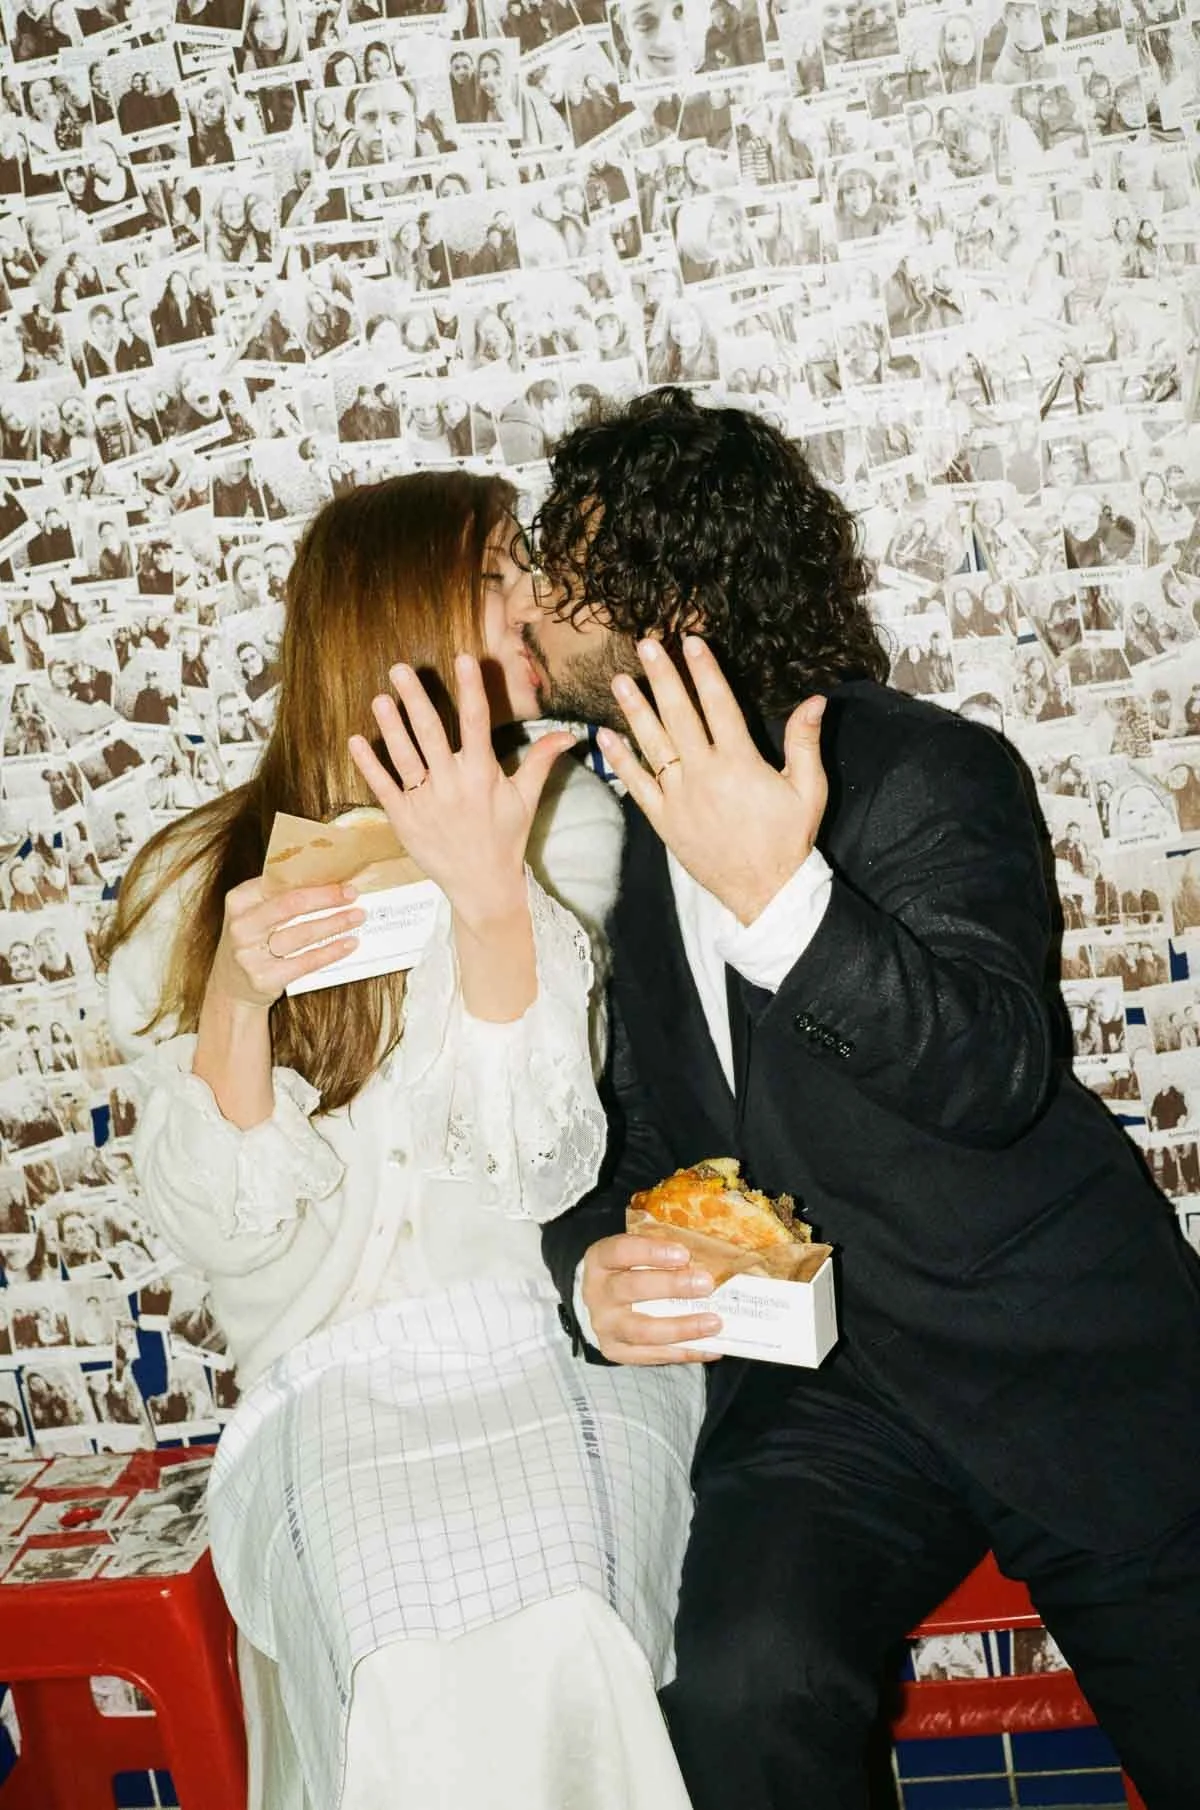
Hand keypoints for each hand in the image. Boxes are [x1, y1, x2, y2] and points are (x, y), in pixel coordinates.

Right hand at [206, 876, 364, 1012]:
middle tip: (353, 894)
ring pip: (302, 933)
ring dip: (335, 923)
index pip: (280, 884)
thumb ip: (279, 898)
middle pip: (292, 905)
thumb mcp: (254, 915)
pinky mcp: (264, 978)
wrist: (232, 989)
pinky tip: (348, 943)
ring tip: (356, 917)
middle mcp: (241, 926)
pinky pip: (306, 961)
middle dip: (327, 898)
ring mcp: (249, 954)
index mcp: (238, 901)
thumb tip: (329, 883)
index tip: (341, 879)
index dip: (314, 881)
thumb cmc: (252, 943)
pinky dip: (331, 951)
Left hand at [349, 653, 574, 928]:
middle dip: (416, 698)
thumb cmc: (505, 838)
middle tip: (399, 668)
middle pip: (432, 733)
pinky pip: (383, 787)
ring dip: (391, 726)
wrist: (482, 886)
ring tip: (380, 698)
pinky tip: (356, 740)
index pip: (477, 723)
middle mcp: (452, 785)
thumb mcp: (526, 799)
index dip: (470, 689)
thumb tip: (569, 734)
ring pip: (404, 757)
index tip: (463, 659)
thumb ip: (541, 761)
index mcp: (482, 775)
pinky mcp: (404, 819)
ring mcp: (425, 802)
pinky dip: (369, 764)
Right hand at [581, 1233, 723, 1365]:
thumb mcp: (633, 1255)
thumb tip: (709, 1258)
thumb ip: (661, 1254)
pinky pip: (652, 1356)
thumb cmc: (626, 1272)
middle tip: (706, 1285)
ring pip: (643, 1330)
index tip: (684, 1254)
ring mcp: (605, 1326)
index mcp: (600, 1260)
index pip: (621, 1251)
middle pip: (632, 1289)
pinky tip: (711, 1347)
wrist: (600, 1304)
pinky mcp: (616, 1351)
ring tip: (714, 1323)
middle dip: (672, 1286)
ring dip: (682, 1327)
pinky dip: (685, 1352)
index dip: (652, 1252)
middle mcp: (597, 1294)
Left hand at [596, 636, 827, 925]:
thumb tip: (815, 700)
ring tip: (620, 679)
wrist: (764, 890)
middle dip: (663, 677)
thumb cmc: (789, 839)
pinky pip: (637, 785)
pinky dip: (621, 760)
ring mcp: (680, 797)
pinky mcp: (664, 820)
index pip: (719, 704)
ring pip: (653, 744)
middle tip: (646, 645)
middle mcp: (704, 774)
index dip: (704, 670)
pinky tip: (606, 735)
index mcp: (740, 762)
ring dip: (635, 709)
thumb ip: (805, 742)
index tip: (690, 642)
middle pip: (679, 715)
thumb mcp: (808, 789)